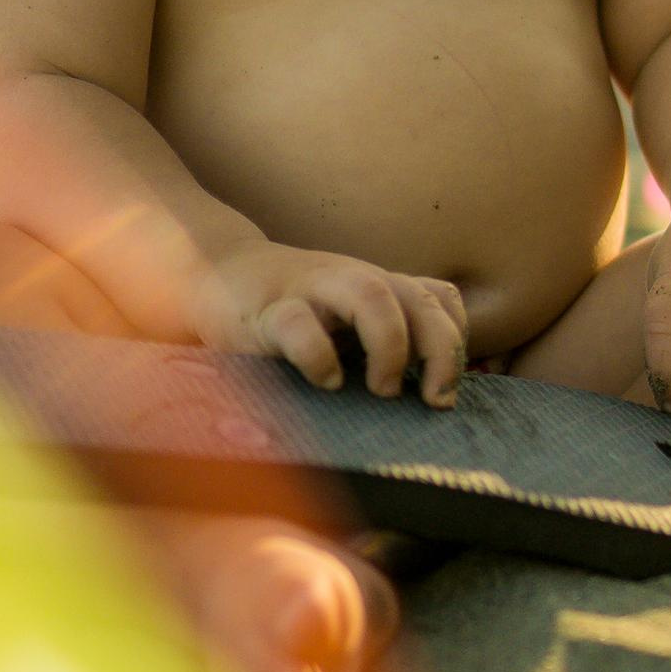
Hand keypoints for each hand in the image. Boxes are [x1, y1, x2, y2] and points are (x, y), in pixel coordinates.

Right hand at [198, 239, 467, 403]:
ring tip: (383, 389)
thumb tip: (428, 400)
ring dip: (390, 346)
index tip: (442, 392)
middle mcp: (354, 281)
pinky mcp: (268, 310)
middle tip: (433, 400)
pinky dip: (320, 357)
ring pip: (372, 296)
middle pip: (420, 300)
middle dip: (442, 352)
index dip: (456, 344)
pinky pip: (300, 325)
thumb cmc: (290, 310)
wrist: (214, 271)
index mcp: (378, 287)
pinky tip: (326, 383)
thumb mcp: (346, 319)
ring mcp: (312, 290)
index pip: (441, 301)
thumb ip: (384, 339)